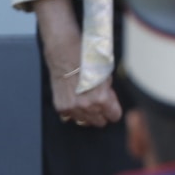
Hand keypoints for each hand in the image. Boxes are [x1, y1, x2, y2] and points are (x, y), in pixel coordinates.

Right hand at [34, 0, 122, 128]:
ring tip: (84, 98)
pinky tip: (73, 97)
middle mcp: (87, 106)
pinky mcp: (61, 107)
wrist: (64, 52)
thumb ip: (109, 93)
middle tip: (96, 100)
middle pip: (99, 122)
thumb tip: (109, 104)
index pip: (114, 116)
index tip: (111, 106)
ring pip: (85, 122)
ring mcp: (72, 108)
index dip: (113, 109)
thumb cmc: (85, 59)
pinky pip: (70, 117)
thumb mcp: (106, 75)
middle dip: (100, 112)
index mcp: (101, 98)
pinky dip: (72, 110)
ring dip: (86, 113)